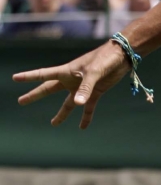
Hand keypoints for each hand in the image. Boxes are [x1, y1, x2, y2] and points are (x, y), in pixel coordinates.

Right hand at [13, 40, 130, 128]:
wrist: (122, 56)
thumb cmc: (105, 59)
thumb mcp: (94, 73)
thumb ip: (85, 88)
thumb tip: (77, 104)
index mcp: (66, 71)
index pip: (43, 74)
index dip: (29, 77)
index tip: (15, 78)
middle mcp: (72, 80)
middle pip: (49, 89)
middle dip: (35, 95)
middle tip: (21, 101)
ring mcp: (83, 87)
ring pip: (68, 103)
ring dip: (61, 114)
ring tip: (53, 124)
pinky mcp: (96, 92)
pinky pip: (88, 107)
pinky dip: (86, 117)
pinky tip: (82, 127)